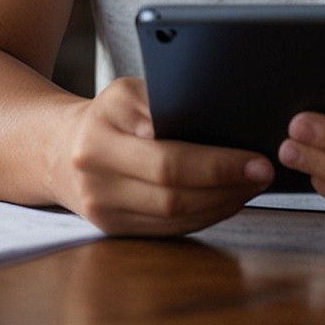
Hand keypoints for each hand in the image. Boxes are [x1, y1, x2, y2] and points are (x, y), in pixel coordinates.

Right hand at [47, 76, 273, 235]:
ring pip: (176, 220)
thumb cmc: (106, 116)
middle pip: (175, 198)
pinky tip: (228, 199)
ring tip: (252, 185)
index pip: (168, 162)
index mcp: (99, 144)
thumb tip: (199, 116)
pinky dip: (205, 216)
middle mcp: (99, 185)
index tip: (256, 159)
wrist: (61, 151)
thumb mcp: (124, 92)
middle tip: (264, 172)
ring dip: (223, 205)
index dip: (217, 165)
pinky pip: (170, 231)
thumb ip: (156, 101)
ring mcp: (106, 215)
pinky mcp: (116, 232)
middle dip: (229, 187)